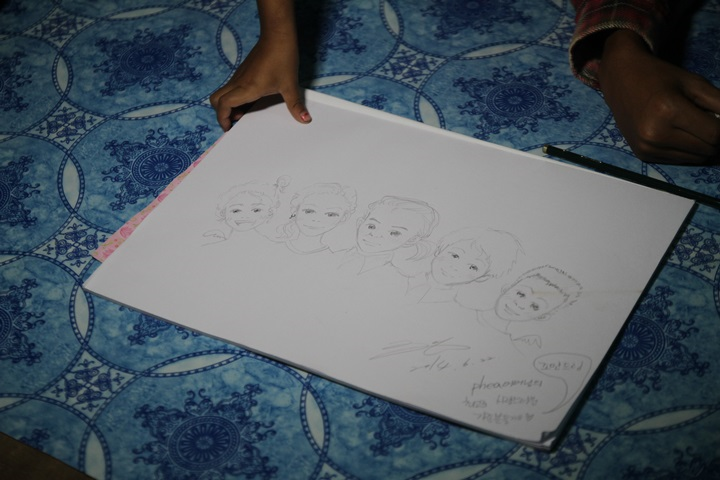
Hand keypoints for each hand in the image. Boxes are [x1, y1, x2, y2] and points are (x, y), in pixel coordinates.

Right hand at [210, 34, 310, 130]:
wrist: (278, 36)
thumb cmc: (282, 58)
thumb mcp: (290, 85)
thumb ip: (295, 105)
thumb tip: (305, 119)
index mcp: (247, 88)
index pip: (223, 105)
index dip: (222, 119)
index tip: (229, 128)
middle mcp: (238, 82)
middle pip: (216, 99)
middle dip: (221, 113)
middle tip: (234, 122)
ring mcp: (239, 76)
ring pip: (223, 93)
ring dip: (228, 106)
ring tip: (243, 113)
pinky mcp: (242, 72)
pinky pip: (231, 88)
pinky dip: (234, 98)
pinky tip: (250, 100)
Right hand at [598, 30, 719, 163]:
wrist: (621, 79)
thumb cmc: (659, 77)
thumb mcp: (694, 83)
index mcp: (669, 111)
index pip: (715, 134)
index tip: (719, 117)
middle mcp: (655, 134)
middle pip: (707, 150)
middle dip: (714, 137)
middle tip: (705, 120)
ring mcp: (647, 147)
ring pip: (695, 158)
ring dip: (701, 145)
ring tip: (689, 125)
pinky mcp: (643, 154)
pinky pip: (679, 160)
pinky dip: (685, 149)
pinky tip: (675, 132)